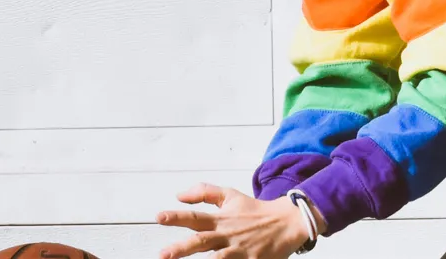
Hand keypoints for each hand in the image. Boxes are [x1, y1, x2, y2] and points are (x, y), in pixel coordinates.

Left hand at [156, 182, 314, 258]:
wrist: (286, 222)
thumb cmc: (254, 211)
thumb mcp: (230, 195)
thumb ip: (205, 193)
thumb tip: (179, 195)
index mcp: (220, 219)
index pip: (195, 216)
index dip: (177, 216)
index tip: (159, 217)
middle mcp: (227, 235)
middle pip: (201, 241)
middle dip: (181, 248)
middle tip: (163, 254)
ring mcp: (240, 250)